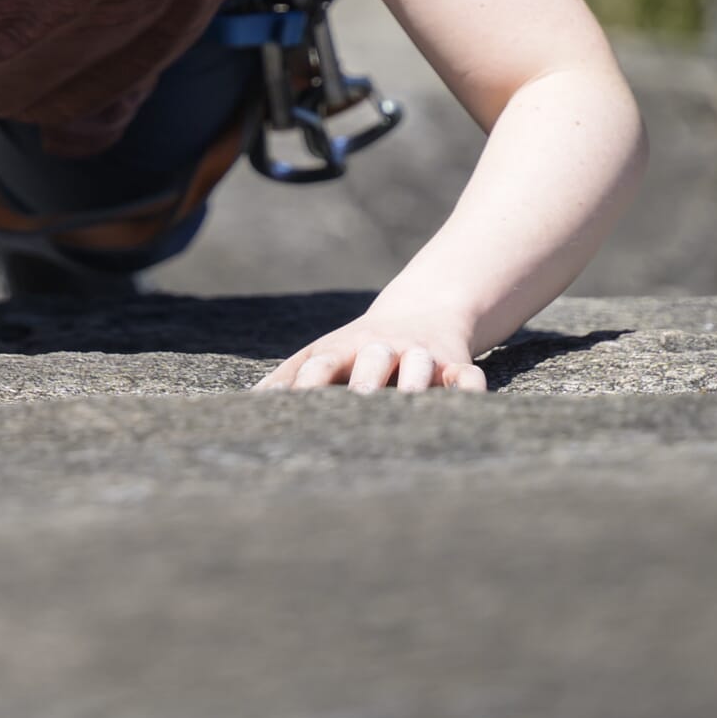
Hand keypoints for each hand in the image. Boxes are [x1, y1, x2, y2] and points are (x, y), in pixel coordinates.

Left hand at [254, 300, 489, 394]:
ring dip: (414, 383)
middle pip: (372, 360)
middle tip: (357, 405)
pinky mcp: (457, 365)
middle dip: (364, 382)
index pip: (322, 362)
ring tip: (409, 406)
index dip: (308, 382)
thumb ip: (289, 378)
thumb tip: (246, 405)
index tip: (293, 406)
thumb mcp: (324, 353)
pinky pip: (468, 378)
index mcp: (344, 348)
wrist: (424, 310)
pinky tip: (468, 407)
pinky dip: (470, 391)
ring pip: (419, 366)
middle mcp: (383, 349)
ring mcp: (421, 355)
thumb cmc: (358, 349)